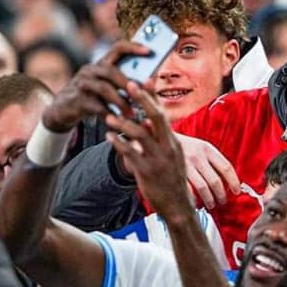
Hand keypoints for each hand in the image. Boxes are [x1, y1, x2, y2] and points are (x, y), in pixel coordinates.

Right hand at [41, 39, 150, 133]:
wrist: (62, 111)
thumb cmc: (92, 98)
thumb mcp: (106, 87)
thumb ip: (123, 82)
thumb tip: (149, 83)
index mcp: (101, 64)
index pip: (117, 48)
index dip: (133, 47)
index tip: (149, 51)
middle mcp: (90, 70)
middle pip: (111, 70)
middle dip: (128, 82)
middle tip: (142, 94)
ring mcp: (81, 83)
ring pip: (104, 88)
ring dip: (121, 102)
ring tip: (132, 114)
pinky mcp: (76, 99)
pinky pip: (97, 106)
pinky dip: (110, 114)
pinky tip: (118, 121)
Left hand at [103, 83, 192, 219]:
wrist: (178, 206)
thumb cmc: (172, 180)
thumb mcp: (171, 157)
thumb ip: (159, 139)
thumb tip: (148, 121)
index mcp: (173, 142)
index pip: (163, 114)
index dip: (154, 97)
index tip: (144, 80)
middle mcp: (168, 147)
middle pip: (156, 117)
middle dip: (142, 99)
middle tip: (128, 84)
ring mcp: (158, 159)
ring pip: (140, 134)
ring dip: (123, 123)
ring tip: (109, 117)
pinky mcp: (147, 171)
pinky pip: (130, 153)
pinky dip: (118, 143)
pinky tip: (108, 137)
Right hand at [176, 134, 240, 209]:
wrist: (155, 137)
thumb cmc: (181, 145)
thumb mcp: (199, 146)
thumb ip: (212, 159)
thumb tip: (227, 177)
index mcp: (207, 148)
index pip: (226, 167)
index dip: (233, 181)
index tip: (237, 191)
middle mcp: (197, 156)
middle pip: (215, 181)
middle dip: (221, 195)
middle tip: (222, 201)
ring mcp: (185, 164)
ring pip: (203, 188)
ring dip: (209, 200)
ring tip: (211, 204)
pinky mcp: (173, 172)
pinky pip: (188, 190)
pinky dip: (193, 198)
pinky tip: (195, 202)